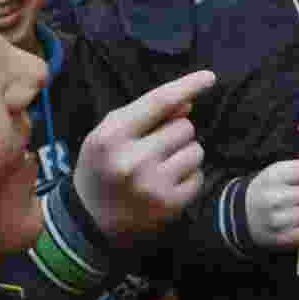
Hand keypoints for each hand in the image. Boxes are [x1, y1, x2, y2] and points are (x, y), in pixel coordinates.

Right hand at [73, 70, 215, 239]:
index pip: (159, 102)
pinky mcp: (169, 205)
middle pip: (185, 126)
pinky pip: (199, 176)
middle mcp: (132, 161)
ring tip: (160, 166)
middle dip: (176, 132)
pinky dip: (188, 177)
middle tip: (154, 147)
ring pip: (196, 150)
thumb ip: (145, 114)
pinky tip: (166, 183)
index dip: (187, 86)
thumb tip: (187, 103)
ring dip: (184, 154)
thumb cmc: (102, 166)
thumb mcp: (109, 134)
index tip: (209, 77)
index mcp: (112, 137)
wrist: (89, 221)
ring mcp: (152, 186)